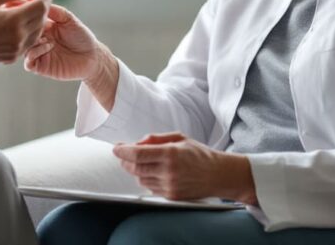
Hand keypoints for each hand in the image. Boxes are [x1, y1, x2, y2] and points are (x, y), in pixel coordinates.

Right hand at [0, 0, 54, 65]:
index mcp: (13, 21)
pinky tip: (16, 23)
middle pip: (42, 18)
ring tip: (21, 9)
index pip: (41, 5)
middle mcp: (18, 37)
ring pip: (38, 31)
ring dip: (36, 18)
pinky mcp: (13, 57)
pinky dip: (29, 30)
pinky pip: (30, 41)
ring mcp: (17, 49)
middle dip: (42, 6)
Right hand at [23, 4, 105, 80]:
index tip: (18, 3)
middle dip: (22, 24)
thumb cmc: (81, 36)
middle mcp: (37, 38)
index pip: (26, 17)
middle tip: (26, 19)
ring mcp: (37, 53)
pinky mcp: (40, 67)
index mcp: (42, 25)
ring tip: (44, 35)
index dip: (22, 10)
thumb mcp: (68, 19)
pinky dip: (34, 53)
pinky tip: (48, 46)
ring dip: (30, 39)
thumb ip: (54, 10)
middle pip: (21, 31)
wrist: (92, 57)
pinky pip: (28, 62)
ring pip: (22, 46)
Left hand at [112, 132, 256, 204]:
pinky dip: (147, 179)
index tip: (116, 148)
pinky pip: (150, 188)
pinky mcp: (171, 196)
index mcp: (170, 153)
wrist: (218, 175)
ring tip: (142, 162)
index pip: (138, 154)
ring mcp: (170, 185)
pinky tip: (153, 172)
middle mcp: (169, 171)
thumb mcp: (179, 138)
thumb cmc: (199, 154)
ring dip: (136, 171)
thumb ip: (156, 138)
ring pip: (140, 179)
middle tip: (123, 154)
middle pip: (135, 168)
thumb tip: (137, 142)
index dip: (123, 151)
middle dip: (125, 161)